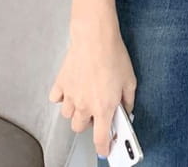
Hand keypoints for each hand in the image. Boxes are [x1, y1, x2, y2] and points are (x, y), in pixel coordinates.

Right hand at [48, 22, 136, 158]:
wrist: (95, 38)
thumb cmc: (114, 56)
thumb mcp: (130, 80)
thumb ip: (128, 100)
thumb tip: (127, 110)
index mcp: (103, 108)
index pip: (100, 139)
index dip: (103, 147)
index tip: (105, 150)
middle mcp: (84, 106)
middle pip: (80, 128)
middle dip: (88, 122)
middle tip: (97, 108)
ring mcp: (70, 96)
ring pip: (67, 115)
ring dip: (75, 110)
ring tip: (84, 95)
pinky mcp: (60, 84)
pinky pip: (56, 98)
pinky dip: (62, 96)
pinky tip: (72, 87)